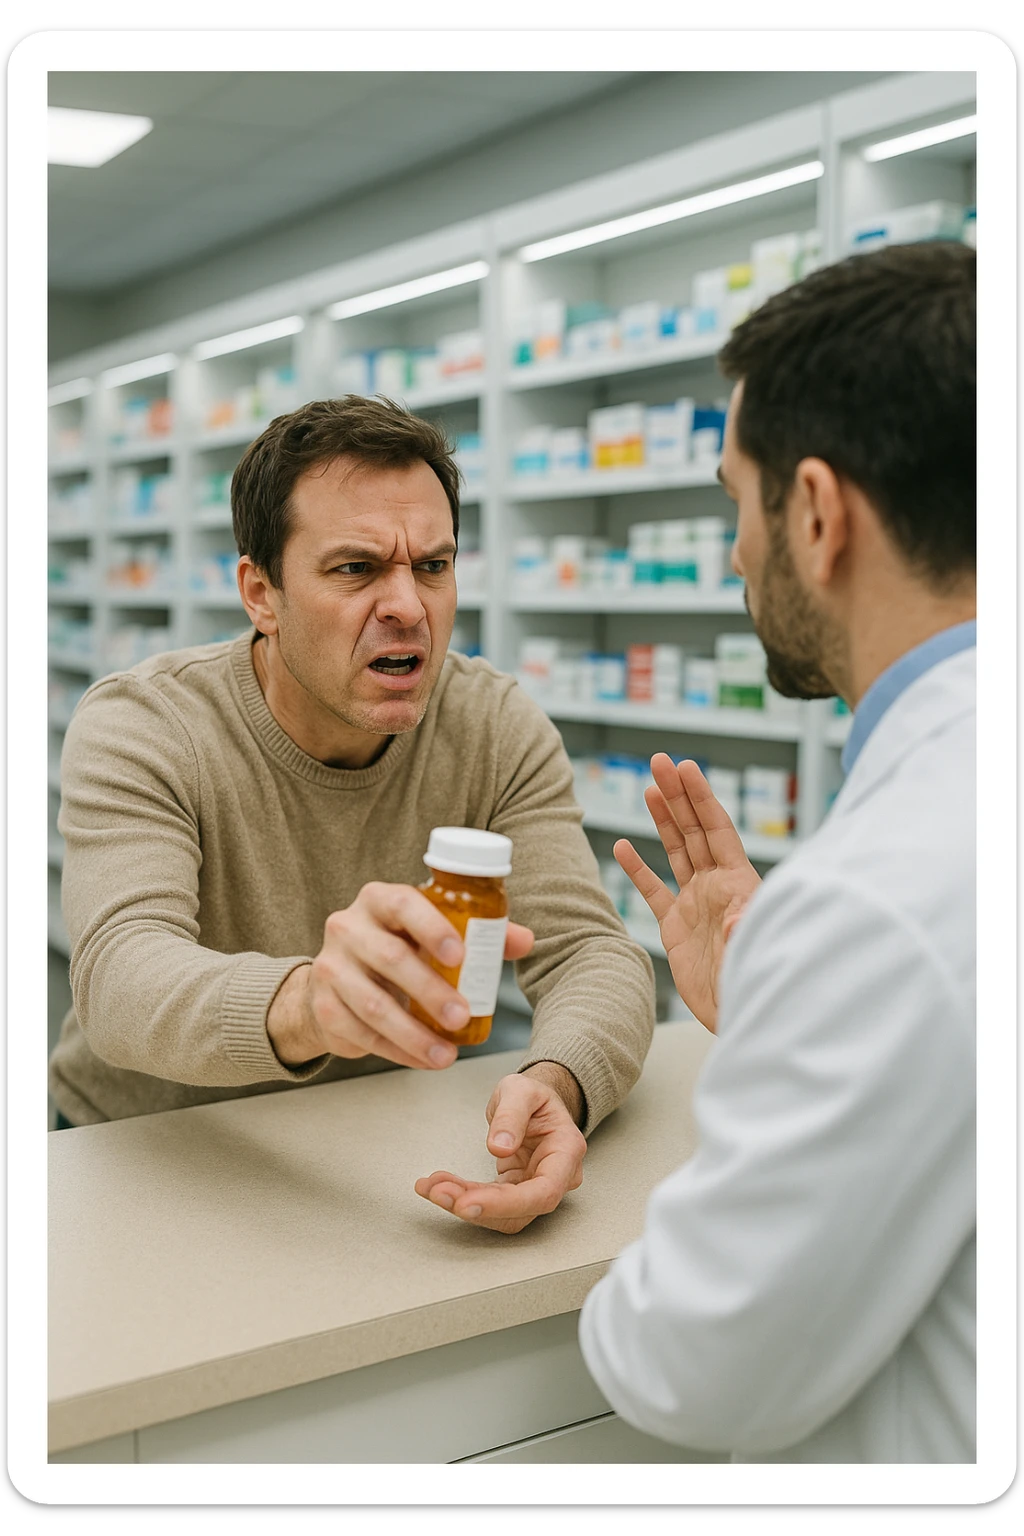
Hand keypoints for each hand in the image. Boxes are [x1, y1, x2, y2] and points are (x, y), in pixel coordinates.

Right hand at [267, 881, 533, 1070]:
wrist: (336, 980)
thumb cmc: (399, 948)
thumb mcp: (432, 934)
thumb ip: (480, 935)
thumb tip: (525, 941)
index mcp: (379, 900)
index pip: (403, 903)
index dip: (432, 927)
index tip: (461, 955)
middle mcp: (347, 927)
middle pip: (389, 957)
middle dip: (429, 990)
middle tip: (463, 1016)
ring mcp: (330, 967)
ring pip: (372, 1004)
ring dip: (413, 1034)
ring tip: (447, 1054)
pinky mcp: (324, 1007)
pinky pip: (361, 1034)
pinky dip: (397, 1052)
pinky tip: (424, 1060)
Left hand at [415, 1066, 586, 1234]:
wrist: (531, 1102)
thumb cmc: (533, 1096)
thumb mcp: (521, 1090)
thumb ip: (512, 1115)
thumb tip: (500, 1147)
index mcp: (566, 1151)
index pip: (542, 1192)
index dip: (505, 1204)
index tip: (468, 1202)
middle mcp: (557, 1177)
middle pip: (520, 1211)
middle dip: (477, 1207)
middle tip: (439, 1192)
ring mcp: (536, 1187)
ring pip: (502, 1214)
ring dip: (464, 1204)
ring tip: (431, 1187)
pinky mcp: (514, 1191)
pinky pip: (489, 1203)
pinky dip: (461, 1196)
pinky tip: (437, 1186)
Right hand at [614, 755, 761, 1031]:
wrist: (743, 1020)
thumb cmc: (758, 984)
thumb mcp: (754, 953)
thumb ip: (745, 931)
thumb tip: (736, 915)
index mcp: (739, 884)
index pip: (717, 829)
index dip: (701, 797)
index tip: (686, 767)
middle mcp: (717, 888)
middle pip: (694, 830)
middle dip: (678, 795)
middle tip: (660, 761)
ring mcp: (696, 905)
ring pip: (676, 852)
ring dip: (663, 820)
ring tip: (649, 789)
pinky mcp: (676, 930)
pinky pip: (654, 892)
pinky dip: (638, 869)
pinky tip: (623, 846)